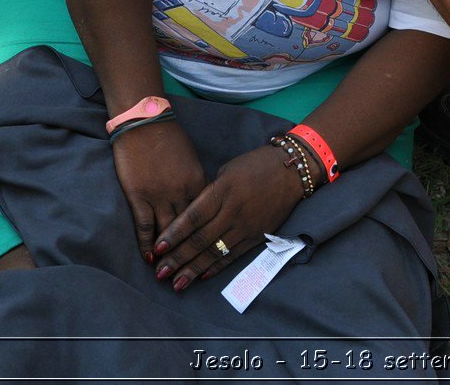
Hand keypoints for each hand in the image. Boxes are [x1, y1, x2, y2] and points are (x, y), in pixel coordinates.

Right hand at [111, 119, 206, 262]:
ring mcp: (160, 196)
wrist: (145, 121)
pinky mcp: (139, 196)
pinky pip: (144, 226)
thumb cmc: (169, 137)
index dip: (209, 236)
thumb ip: (196, 183)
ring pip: (168, 233)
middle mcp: (182, 193)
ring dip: (170, 255)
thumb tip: (202, 202)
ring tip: (170, 273)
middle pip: (190, 230)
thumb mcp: (191, 160)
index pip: (207, 217)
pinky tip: (150, 257)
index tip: (212, 254)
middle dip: (191, 253)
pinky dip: (148, 244)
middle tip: (192, 274)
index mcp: (199, 183)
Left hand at [152, 147, 304, 290]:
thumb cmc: (255, 165)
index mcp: (223, 191)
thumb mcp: (227, 171)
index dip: (174, 235)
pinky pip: (234, 255)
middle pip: (200, 239)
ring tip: (177, 284)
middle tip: (160, 273)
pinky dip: (217, 267)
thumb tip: (189, 217)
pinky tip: (202, 276)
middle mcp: (234, 211)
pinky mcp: (258, 236)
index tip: (157, 248)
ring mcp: (247, 226)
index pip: (193, 217)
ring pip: (215, 252)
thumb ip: (208, 194)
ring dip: (194, 269)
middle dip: (178, 258)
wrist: (292, 170)